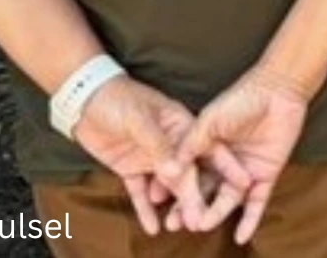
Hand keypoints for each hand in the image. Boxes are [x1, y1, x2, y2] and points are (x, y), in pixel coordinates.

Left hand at [70, 76, 217, 236]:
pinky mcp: (131, 168)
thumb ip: (157, 145)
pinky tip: (152, 227)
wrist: (84, 99)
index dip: (226, 167)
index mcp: (181, 125)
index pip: (207, 149)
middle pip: (188, 174)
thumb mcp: (139, 118)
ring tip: (179, 227)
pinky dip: (145, 209)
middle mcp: (171, 144)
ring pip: (167, 187)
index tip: (242, 185)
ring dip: (173, 206)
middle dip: (196, 197)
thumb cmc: (118, 99)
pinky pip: (140, 192)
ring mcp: (151, 158)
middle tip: (203, 220)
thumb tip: (175, 173)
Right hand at [167, 65, 312, 243]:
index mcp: (207, 151)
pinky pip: (257, 203)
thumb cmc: (241, 99)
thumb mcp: (210, 120)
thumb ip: (191, 143)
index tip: (154, 201)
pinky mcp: (266, 176)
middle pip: (204, 191)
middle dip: (189, 208)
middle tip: (175, 224)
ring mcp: (244, 172)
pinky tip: (241, 237)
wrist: (278, 91)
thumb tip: (169, 166)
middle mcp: (224, 166)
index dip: (172, 188)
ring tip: (201, 226)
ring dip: (215, 214)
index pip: (186, 174)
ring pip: (227, 200)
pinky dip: (250, 220)